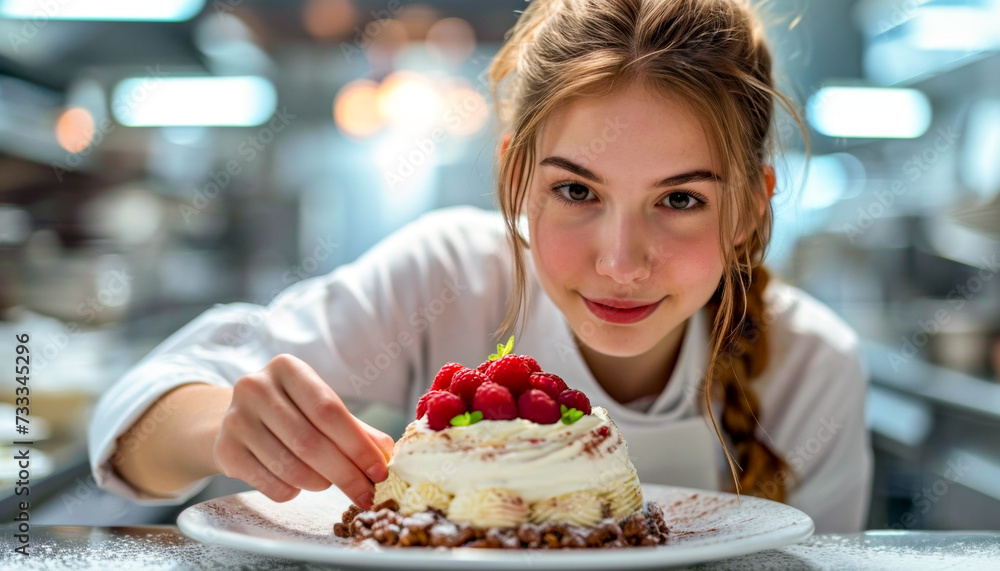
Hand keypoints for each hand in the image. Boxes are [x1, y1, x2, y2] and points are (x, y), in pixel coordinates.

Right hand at [213, 354, 393, 507]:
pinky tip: (300, 485)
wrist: (238, 419)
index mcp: (287, 368)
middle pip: (310, 441)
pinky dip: (293, 491)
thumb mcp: (320, 408)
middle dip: (345, 473)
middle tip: (367, 493)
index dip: (357, 445)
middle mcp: (256, 387)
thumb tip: (386, 453)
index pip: (329, 410)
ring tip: (330, 484)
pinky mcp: (225, 449)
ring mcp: (236, 418)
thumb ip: (355, 429)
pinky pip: (270, 483)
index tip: (379, 471)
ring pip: (290, 465)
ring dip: (320, 483)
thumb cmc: (291, 412)